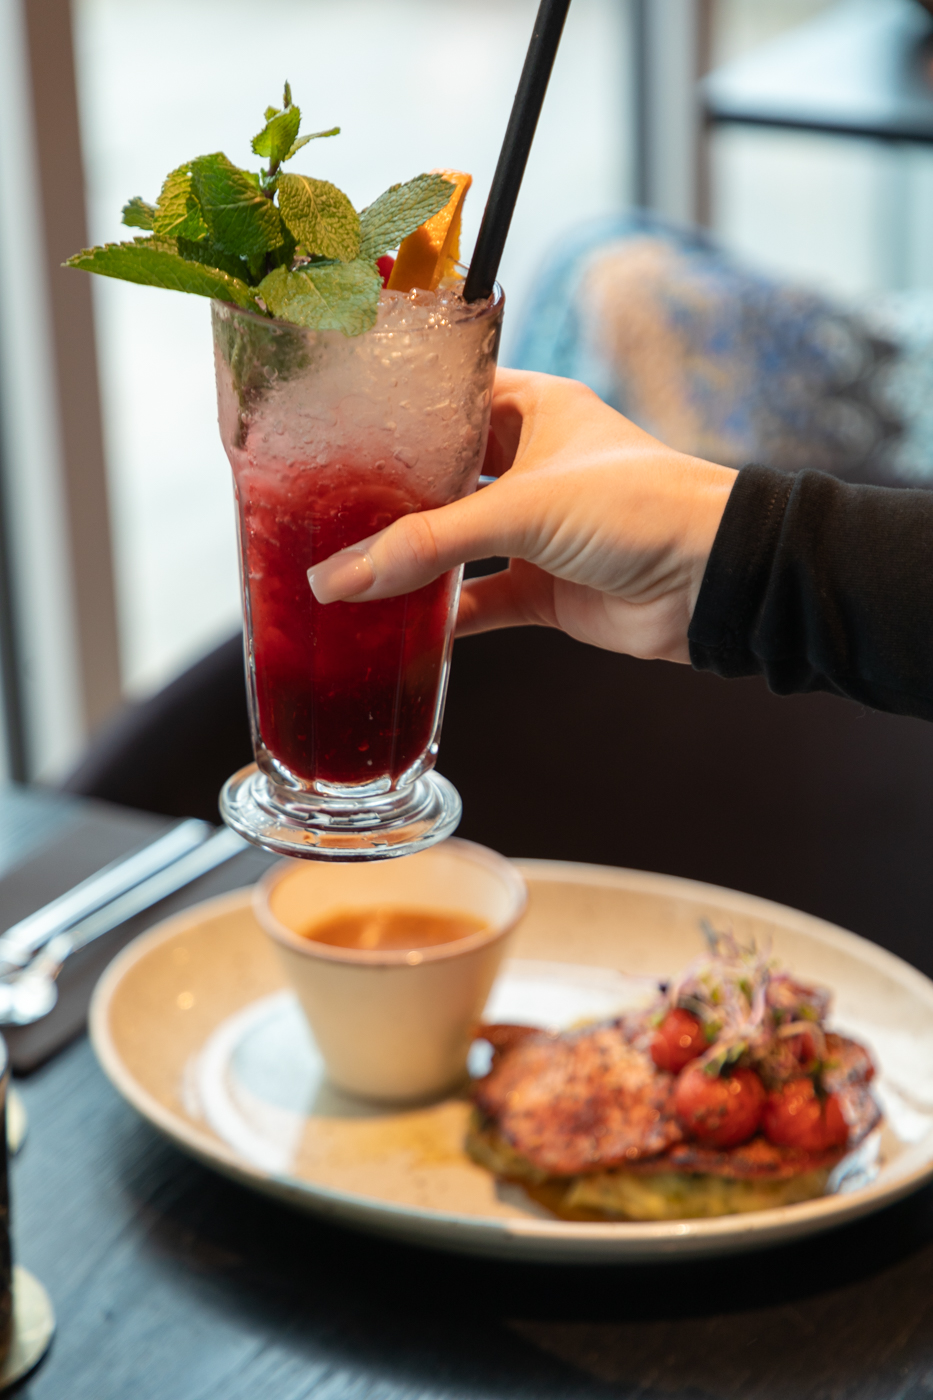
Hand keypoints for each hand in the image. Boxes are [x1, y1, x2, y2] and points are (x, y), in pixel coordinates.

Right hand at [307, 369, 737, 663]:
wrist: (715, 583)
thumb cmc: (644, 506)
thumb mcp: (525, 507)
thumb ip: (430, 543)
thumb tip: (341, 577)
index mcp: (535, 410)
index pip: (449, 396)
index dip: (396, 412)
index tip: (335, 428)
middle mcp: (532, 465)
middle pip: (442, 476)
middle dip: (390, 495)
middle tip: (324, 504)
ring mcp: (536, 531)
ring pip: (455, 544)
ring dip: (410, 561)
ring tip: (343, 566)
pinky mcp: (543, 589)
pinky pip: (477, 602)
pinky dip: (441, 617)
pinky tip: (394, 625)